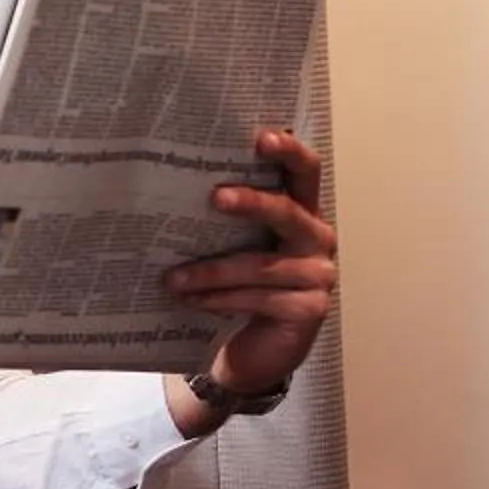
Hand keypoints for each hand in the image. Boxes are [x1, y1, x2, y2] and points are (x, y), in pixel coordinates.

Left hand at [163, 129, 336, 398]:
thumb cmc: (240, 288)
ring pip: (261, 266)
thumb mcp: (232, 247)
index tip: (261, 137)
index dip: (289, 151)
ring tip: (172, 277)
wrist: (251, 351)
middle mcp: (317, 238)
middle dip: (252, 202)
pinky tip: (191, 301)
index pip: (304, 172)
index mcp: (301, 212)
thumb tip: (169, 188)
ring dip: (212, 271)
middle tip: (215, 197)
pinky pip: (259, 299)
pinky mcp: (310, 309)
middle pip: (288, 212)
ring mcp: (319, 275)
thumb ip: (223, 220)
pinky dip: (220, 299)